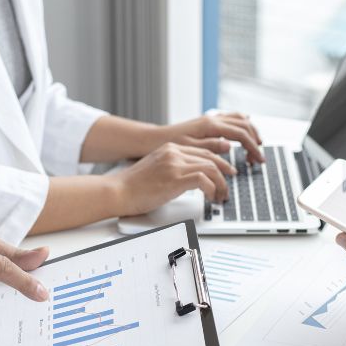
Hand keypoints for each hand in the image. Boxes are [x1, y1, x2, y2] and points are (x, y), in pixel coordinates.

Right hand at [112, 143, 236, 215]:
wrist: (118, 192)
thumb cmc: (133, 186)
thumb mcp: (156, 169)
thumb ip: (173, 168)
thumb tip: (190, 179)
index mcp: (170, 148)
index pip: (203, 152)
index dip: (218, 163)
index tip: (225, 172)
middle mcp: (174, 152)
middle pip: (210, 158)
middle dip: (224, 173)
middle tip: (227, 187)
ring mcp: (174, 164)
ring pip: (211, 168)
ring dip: (220, 184)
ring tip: (220, 196)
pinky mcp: (174, 178)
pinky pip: (204, 180)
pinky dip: (212, 189)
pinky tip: (210, 197)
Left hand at [159, 112, 264, 162]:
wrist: (153, 140)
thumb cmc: (169, 146)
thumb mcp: (189, 149)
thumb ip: (210, 147)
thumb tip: (230, 146)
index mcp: (210, 126)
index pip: (240, 134)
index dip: (253, 147)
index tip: (259, 160)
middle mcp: (212, 119)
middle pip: (244, 125)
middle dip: (255, 140)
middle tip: (258, 158)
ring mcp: (210, 119)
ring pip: (240, 119)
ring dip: (250, 132)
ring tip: (255, 147)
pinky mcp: (207, 123)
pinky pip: (231, 119)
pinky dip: (241, 126)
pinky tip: (243, 134)